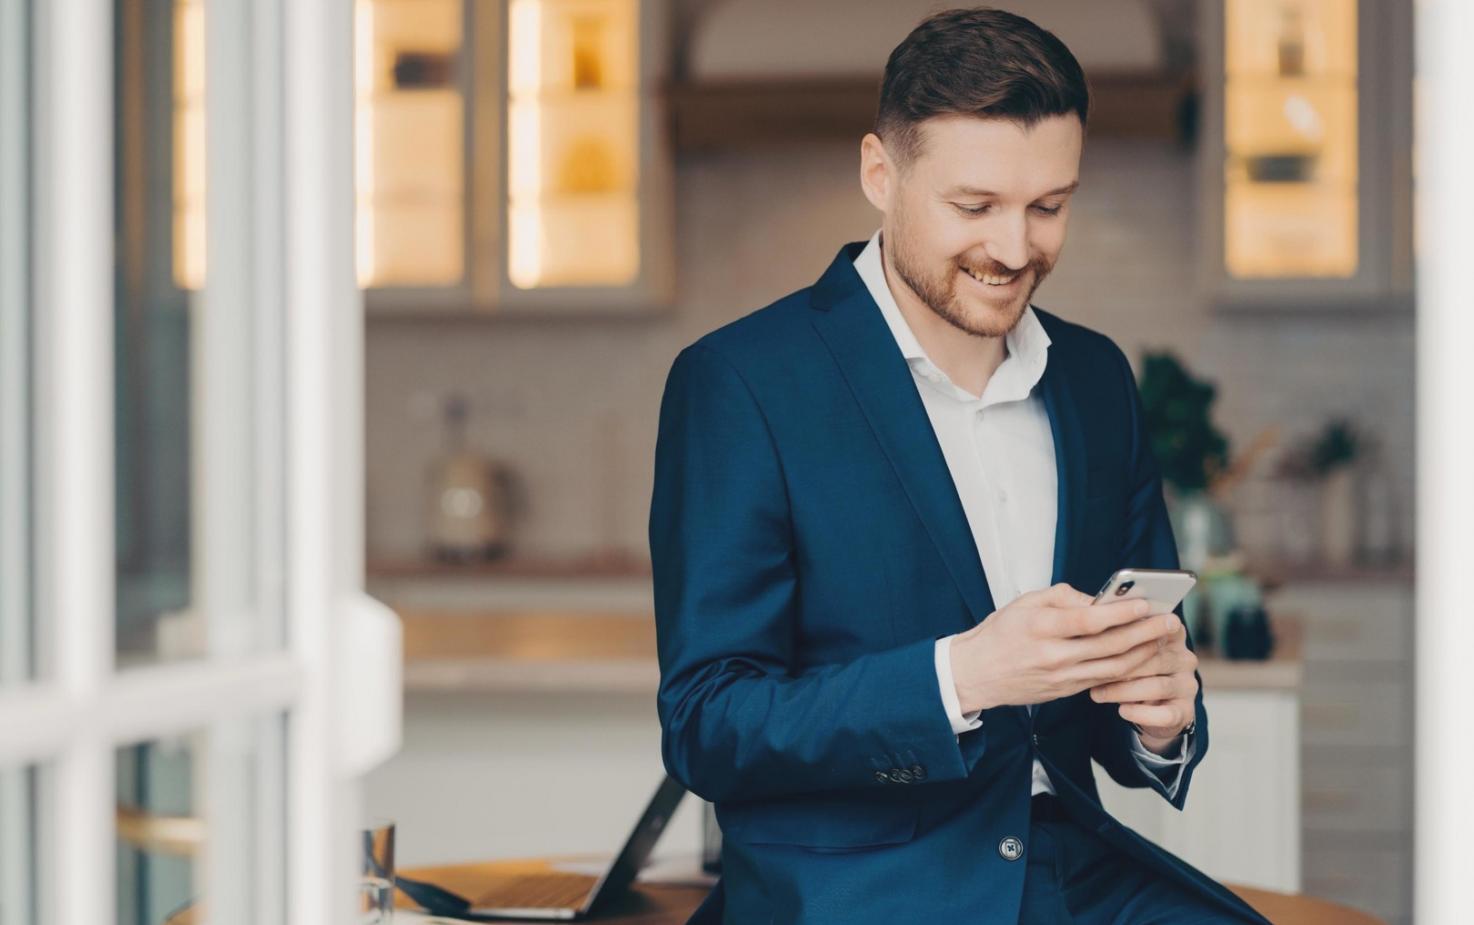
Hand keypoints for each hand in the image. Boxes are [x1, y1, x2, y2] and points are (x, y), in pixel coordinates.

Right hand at [949, 583, 1182, 713]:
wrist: (976, 674)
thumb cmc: (1000, 633)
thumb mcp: (1025, 602)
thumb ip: (1064, 596)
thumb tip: (1099, 601)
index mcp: (1040, 627)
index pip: (1088, 620)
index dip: (1120, 613)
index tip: (1144, 604)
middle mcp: (1053, 655)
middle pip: (1110, 646)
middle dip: (1145, 633)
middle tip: (1170, 621)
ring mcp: (1061, 677)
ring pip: (1114, 668)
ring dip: (1143, 653)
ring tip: (1163, 638)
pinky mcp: (1066, 691)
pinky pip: (1104, 680)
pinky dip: (1127, 668)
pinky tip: (1142, 655)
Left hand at [1087, 618, 1198, 750]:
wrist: (1152, 711)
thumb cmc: (1131, 671)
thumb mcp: (1125, 650)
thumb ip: (1116, 636)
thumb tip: (1090, 628)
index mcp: (1171, 635)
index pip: (1157, 626)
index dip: (1129, 632)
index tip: (1100, 637)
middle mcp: (1184, 658)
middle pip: (1153, 658)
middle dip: (1118, 667)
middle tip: (1089, 672)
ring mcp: (1188, 685)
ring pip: (1157, 686)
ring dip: (1123, 691)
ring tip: (1097, 694)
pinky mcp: (1186, 711)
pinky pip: (1165, 714)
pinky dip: (1141, 713)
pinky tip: (1123, 711)